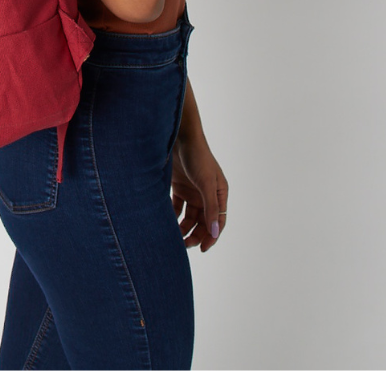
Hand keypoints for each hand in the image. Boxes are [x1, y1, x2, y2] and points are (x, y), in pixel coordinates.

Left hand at [171, 135, 227, 250]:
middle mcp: (207, 195)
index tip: (202, 248)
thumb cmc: (198, 156)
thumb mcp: (206, 182)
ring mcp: (192, 191)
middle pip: (203, 222)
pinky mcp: (179, 187)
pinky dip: (173, 215)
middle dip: (195, 234)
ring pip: (189, 217)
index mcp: (219, 194)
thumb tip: (214, 231)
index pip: (218, 221)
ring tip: (174, 236)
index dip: (211, 236)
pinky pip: (177, 207)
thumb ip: (210, 207)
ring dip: (183, 227)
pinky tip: (166, 221)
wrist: (180, 137)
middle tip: (184, 244)